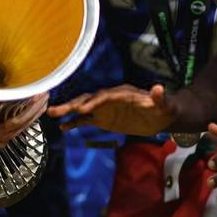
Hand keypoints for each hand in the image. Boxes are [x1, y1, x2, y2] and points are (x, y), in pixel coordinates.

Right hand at [0, 81, 47, 147]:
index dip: (6, 119)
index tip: (22, 105)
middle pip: (2, 134)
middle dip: (26, 118)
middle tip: (41, 100)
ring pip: (5, 139)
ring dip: (25, 125)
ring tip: (40, 108)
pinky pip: (1, 141)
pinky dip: (17, 132)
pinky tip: (29, 120)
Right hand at [47, 84, 176, 135]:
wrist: (160, 116)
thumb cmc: (163, 109)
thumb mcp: (165, 105)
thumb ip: (160, 99)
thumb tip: (158, 89)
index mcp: (121, 93)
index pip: (104, 96)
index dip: (94, 101)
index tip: (83, 109)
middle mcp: (108, 98)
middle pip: (87, 99)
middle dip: (72, 104)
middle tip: (55, 110)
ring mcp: (103, 108)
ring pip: (81, 107)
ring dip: (67, 110)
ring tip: (51, 114)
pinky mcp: (102, 119)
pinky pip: (85, 120)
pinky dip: (74, 122)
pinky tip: (62, 127)